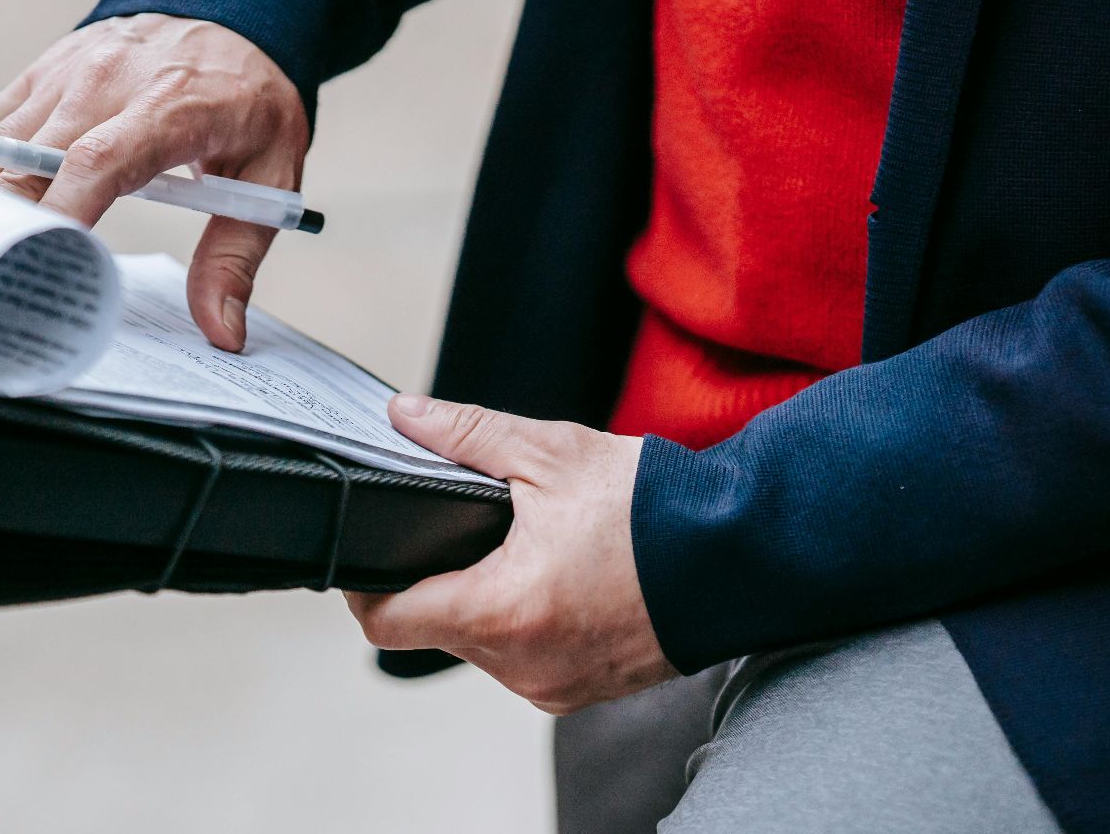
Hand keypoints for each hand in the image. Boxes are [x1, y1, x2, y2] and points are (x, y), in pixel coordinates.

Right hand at [0, 13, 308, 351]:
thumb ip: (237, 255)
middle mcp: (105, 84)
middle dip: (1, 228)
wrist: (230, 6)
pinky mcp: (39, 75)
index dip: (63, 213)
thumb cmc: (249, 95)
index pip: (100, 160)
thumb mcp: (273, 172)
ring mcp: (64, 76)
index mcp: (170, 107)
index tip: (42, 265)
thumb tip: (222, 331)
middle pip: (29, 163)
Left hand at [345, 396, 676, 714]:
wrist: (744, 555)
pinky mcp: (584, 692)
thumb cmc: (653, 510)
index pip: (387, 621)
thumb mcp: (548, 453)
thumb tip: (404, 417)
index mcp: (501, 611)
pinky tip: (554, 579)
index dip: (365, 583)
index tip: (373, 550)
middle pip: (435, 628)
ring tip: (522, 550)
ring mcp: (554, 686)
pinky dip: (526, 623)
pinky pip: (525, 661)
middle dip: (440, 577)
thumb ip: (464, 434)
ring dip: (485, 601)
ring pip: (480, 646)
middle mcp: (521, 665)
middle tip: (465, 528)